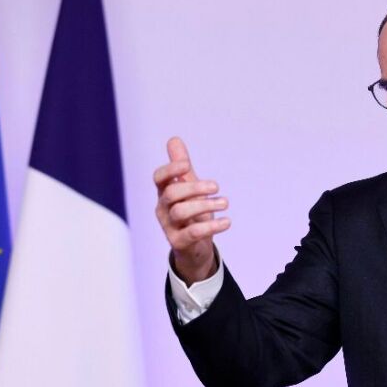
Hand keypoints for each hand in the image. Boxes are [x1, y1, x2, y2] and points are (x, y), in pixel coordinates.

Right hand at [154, 137, 230, 284]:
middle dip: (194, 187)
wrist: (194, 247)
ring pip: (181, 212)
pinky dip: (211, 226)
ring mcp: (169, 226)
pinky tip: (227, 222)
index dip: (170, 170)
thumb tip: (174, 139)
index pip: (159, 178)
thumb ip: (182, 167)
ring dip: (205, 205)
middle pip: (171, 193)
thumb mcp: (188, 188)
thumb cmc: (191, 213)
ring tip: (225, 203)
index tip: (185, 165)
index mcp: (164, 193)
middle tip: (216, 187)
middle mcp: (163, 208)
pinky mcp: (179, 242)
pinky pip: (192, 233)